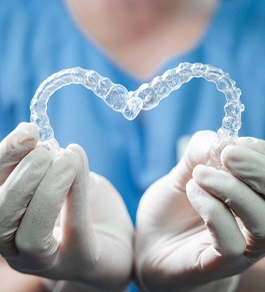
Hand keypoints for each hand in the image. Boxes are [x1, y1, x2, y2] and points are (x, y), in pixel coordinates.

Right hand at [0, 123, 132, 291]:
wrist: (119, 241)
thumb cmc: (88, 208)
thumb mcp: (69, 180)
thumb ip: (57, 167)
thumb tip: (55, 146)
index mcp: (9, 221)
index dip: (3, 159)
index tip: (27, 130)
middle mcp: (18, 247)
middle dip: (19, 178)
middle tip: (45, 149)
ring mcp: (48, 260)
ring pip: (28, 234)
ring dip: (45, 190)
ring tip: (65, 159)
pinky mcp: (80, 260)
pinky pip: (73, 228)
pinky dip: (74, 193)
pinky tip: (81, 168)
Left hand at [135, 131, 264, 291]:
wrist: (150, 243)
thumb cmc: (171, 207)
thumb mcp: (183, 172)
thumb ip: (200, 153)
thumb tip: (220, 140)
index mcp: (249, 197)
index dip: (259, 155)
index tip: (232, 143)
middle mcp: (252, 222)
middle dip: (257, 170)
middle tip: (228, 153)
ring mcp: (240, 247)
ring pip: (263, 220)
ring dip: (232, 189)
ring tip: (200, 174)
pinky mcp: (218, 265)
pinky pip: (232, 243)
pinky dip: (213, 210)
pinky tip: (192, 192)